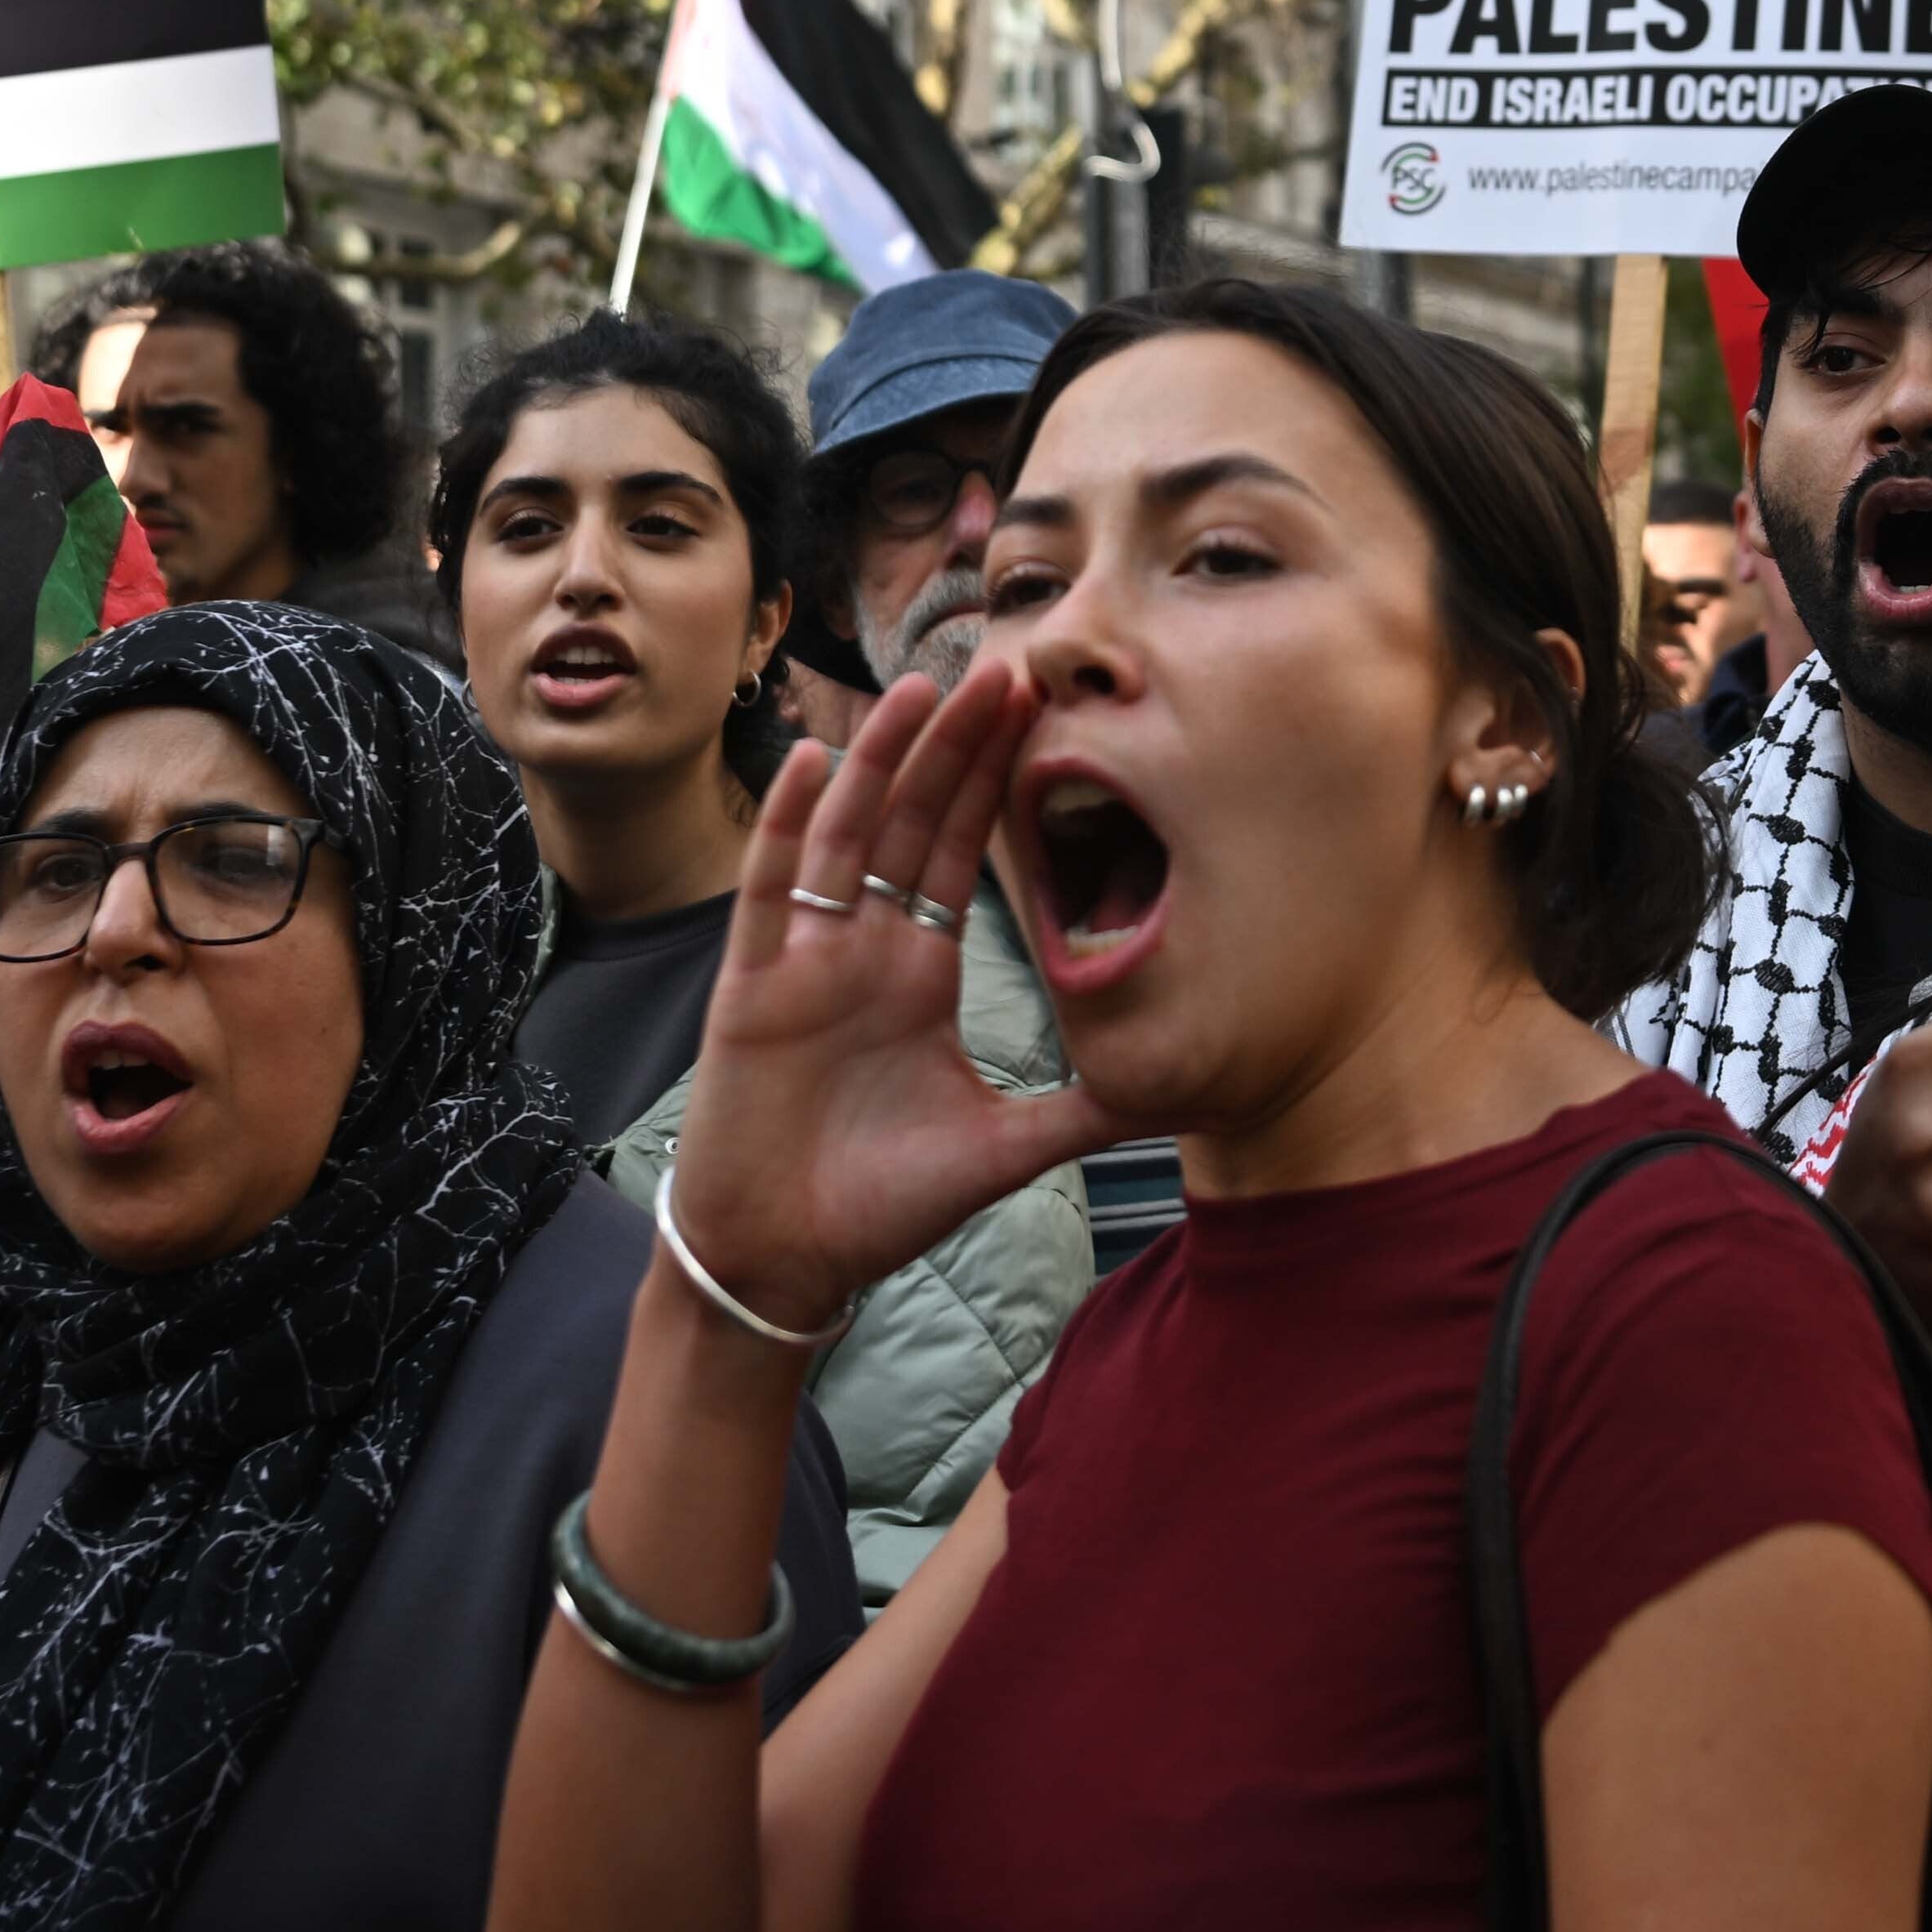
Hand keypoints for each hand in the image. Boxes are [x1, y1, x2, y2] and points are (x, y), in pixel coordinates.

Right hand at [665, 659, 1129, 1335]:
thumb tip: (1177, 1093)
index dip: (996, 782)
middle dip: (955, 747)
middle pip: (911, 822)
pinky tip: (817, 761)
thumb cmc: (880, 1203)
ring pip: (845, 833)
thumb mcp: (1002, 1150)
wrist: (782, 1261)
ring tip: (922, 687)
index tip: (1040, 714)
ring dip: (882, 760)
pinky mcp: (754, 986)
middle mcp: (863, 947)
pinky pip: (770, 889)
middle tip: (1005, 669)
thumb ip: (1081, 1112)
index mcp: (918, 971)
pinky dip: (789, 823)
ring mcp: (805, 959)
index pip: (962, 851)